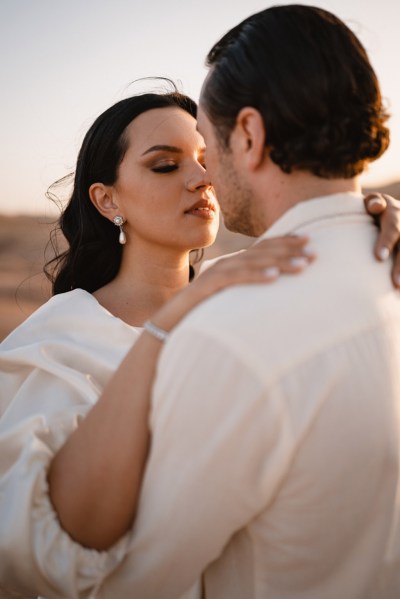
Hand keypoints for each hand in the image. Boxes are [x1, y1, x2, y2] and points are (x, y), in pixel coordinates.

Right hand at [151, 236, 314, 333]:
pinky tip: (274, 277)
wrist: (168, 326)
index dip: (285, 242)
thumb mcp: (230, 302)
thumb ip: (247, 293)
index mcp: (233, 267)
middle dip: (288, 249)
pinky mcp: (208, 287)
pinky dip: (255, 276)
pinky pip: (235, 279)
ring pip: (252, 263)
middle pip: (261, 251)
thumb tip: (274, 292)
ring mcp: (216, 275)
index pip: (262, 249)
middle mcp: (226, 265)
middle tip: (314, 249)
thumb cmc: (201, 316)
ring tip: (302, 265)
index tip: (309, 240)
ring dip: (279, 262)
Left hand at [364, 193, 399, 287]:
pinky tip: (397, 291)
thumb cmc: (370, 209)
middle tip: (395, 281)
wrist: (382, 209)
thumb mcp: (372, 201)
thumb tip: (375, 207)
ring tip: (398, 287)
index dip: (387, 242)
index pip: (392, 227)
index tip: (379, 258)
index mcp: (393, 212)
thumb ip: (373, 202)